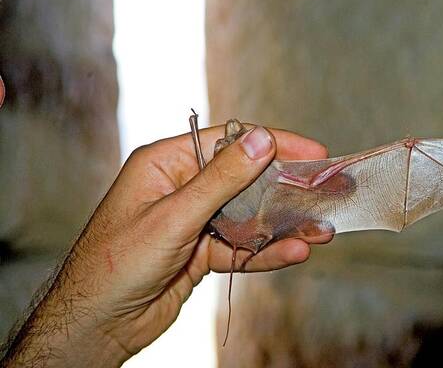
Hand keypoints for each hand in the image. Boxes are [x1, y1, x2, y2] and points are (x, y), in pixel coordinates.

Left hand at [1, 124, 330, 366]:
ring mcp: (194, 221)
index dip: (272, 143)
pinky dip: (266, 251)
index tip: (311, 152)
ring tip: (320, 230)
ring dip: (282, 224)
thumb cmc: (117, 264)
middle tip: (324, 190)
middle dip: (284, 187)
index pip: (228, 142)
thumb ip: (221, 179)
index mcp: (165, 164)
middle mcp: (181, 187)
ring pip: (247, 215)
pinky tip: (294, 253)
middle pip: (244, 179)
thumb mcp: (174, 216)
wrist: (97, 325)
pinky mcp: (202, 252)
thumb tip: (260, 139)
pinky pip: (241, 247)